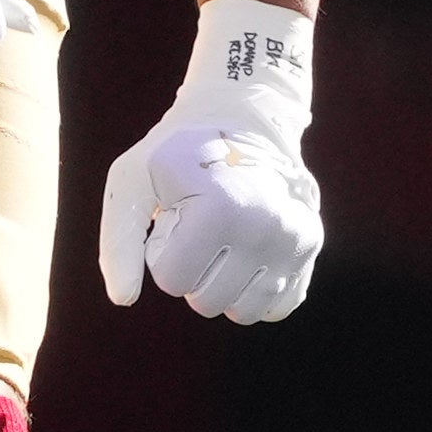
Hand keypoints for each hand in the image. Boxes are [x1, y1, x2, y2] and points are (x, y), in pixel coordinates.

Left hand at [97, 0, 325, 323]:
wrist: (245, 119)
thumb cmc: (180, 153)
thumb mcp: (132, 180)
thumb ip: (119, 242)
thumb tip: (123, 299)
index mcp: (222, 207)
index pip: (173, 280)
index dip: (164, 250)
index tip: (176, 214)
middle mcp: (268, 227)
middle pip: (207, 302)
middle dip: (194, 268)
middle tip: (200, 223)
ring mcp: (296, 240)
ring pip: (243, 313)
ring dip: (225, 283)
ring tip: (225, 236)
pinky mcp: (312, 248)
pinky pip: (276, 308)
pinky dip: (257, 289)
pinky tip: (250, 252)